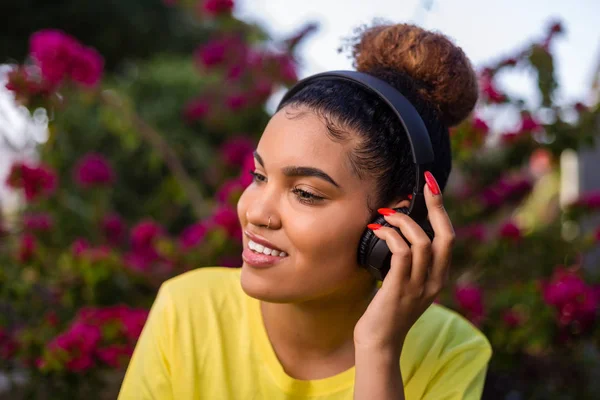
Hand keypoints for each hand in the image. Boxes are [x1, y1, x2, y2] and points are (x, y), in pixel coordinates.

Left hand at [353, 171, 454, 351]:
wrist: (380, 343)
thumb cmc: (388, 311)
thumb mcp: (407, 285)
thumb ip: (410, 264)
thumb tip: (399, 232)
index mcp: (438, 277)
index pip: (448, 238)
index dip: (442, 210)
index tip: (433, 187)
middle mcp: (434, 281)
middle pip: (445, 236)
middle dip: (435, 206)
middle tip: (423, 187)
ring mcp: (418, 286)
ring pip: (421, 241)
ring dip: (402, 223)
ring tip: (386, 217)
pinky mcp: (398, 289)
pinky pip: (401, 253)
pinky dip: (390, 236)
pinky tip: (378, 231)